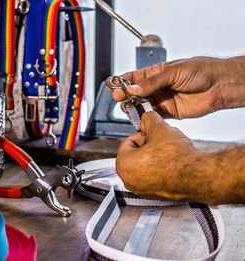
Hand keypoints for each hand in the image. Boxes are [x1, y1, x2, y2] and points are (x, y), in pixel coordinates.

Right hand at [109, 56, 244, 118]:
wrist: (220, 85)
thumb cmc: (201, 71)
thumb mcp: (173, 72)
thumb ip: (151, 83)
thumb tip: (133, 89)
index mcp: (156, 73)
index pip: (134, 78)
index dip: (122, 82)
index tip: (113, 87)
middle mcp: (157, 87)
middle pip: (135, 93)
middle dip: (125, 96)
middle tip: (119, 98)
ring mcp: (162, 100)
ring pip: (142, 105)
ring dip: (134, 107)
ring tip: (129, 107)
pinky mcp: (169, 112)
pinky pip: (153, 116)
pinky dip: (145, 117)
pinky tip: (141, 115)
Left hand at [116, 111, 204, 201]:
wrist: (199, 177)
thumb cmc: (178, 158)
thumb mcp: (159, 128)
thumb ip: (148, 119)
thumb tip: (146, 118)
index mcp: (123, 165)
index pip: (128, 141)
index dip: (143, 134)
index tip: (153, 134)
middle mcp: (129, 181)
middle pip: (135, 154)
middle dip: (148, 146)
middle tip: (162, 142)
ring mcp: (142, 190)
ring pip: (144, 166)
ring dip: (155, 157)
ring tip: (169, 153)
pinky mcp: (155, 195)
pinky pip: (154, 177)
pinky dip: (161, 170)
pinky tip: (173, 164)